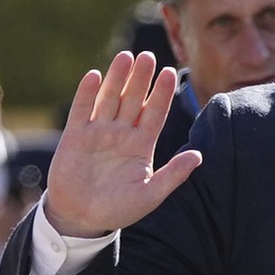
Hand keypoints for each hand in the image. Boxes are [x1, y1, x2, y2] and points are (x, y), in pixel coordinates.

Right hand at [42, 51, 198, 237]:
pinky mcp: (75, 137)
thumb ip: (174, 174)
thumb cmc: (119, 209)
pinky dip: (87, 93)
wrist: (83, 218)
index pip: (155, 113)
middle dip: (141, 78)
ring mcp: (98, 133)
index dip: (162, 93)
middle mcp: (122, 134)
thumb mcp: (152, 193)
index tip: (171, 72)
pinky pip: (82, 110)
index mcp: (142, 145)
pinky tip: (95, 75)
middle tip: (149, 56)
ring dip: (118, 78)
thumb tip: (199, 155)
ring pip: (110, 99)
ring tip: (126, 56)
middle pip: (134, 100)